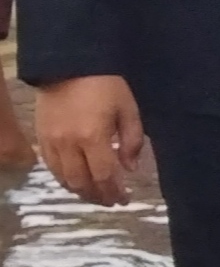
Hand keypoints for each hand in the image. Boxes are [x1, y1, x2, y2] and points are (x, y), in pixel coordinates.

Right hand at [35, 75, 144, 205]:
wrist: (68, 65)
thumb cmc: (105, 85)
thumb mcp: (128, 109)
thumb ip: (132, 141)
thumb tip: (130, 169)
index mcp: (93, 137)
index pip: (104, 176)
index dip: (115, 192)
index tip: (125, 199)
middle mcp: (69, 144)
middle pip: (82, 183)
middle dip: (99, 196)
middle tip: (111, 201)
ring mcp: (51, 142)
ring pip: (64, 179)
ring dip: (81, 191)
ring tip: (96, 195)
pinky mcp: (41, 137)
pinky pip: (51, 167)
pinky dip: (65, 179)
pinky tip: (76, 181)